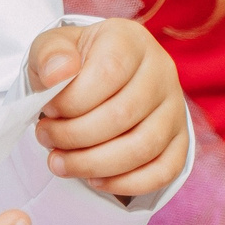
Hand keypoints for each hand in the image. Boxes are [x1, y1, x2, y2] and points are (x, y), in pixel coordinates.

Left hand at [27, 19, 188, 197]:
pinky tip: (94, 179)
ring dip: (94, 164)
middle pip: (123, 115)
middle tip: (45, 137)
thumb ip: (49, 55)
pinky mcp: (179, 140)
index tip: (46, 109)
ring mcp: (175, 107)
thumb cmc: (74, 63)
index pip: (108, 73)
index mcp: (130, 41)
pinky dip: (126, 183)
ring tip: (60, 162)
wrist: (96, 77)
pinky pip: (163, 171)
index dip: (71, 100)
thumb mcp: (51, 48)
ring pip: (143, 147)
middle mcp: (161, 71)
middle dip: (74, 136)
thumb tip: (57, 74)